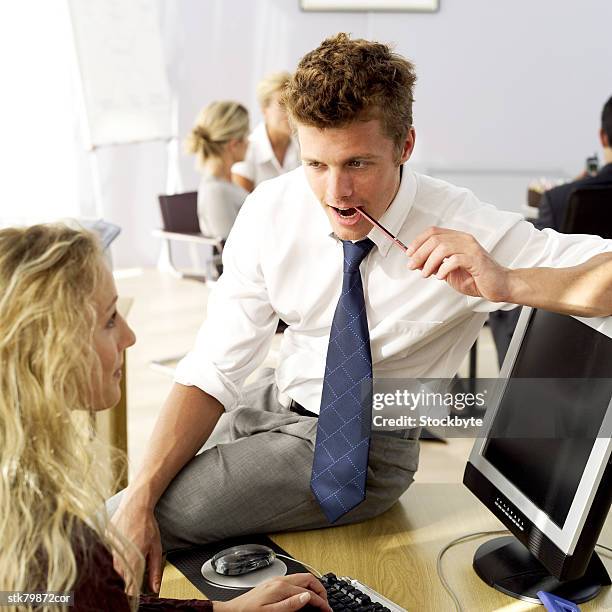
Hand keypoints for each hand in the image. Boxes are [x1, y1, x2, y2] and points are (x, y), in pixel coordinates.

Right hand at [110, 495, 162, 593]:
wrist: (134, 505)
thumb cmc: (147, 525)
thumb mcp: (156, 547)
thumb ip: (155, 570)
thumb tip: (155, 589)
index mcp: (133, 563)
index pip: (130, 590)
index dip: (133, 596)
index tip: (136, 597)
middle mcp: (119, 560)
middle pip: (120, 581)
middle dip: (126, 582)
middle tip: (132, 576)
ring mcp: (109, 553)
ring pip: (113, 571)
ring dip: (119, 570)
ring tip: (128, 558)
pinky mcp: (103, 545)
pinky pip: (106, 558)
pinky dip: (112, 559)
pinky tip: (119, 550)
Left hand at [214, 574, 331, 610]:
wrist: (233, 611)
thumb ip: (290, 605)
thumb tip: (307, 597)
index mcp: (281, 587)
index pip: (308, 592)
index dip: (320, 601)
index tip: (327, 609)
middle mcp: (280, 580)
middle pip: (307, 578)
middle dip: (320, 588)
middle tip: (326, 602)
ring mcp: (276, 580)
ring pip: (301, 578)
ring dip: (312, 586)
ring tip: (317, 598)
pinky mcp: (273, 583)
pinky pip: (294, 580)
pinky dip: (303, 585)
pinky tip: (302, 594)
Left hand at [406, 226, 510, 301]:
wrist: (499, 286)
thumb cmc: (475, 278)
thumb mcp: (448, 271)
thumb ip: (434, 264)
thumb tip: (416, 262)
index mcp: (457, 238)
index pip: (433, 232)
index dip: (418, 241)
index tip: (409, 254)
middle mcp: (464, 240)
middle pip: (435, 239)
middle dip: (420, 253)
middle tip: (412, 266)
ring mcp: (472, 249)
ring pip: (443, 247)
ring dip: (429, 262)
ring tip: (425, 274)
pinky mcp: (477, 260)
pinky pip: (455, 259)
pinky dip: (443, 268)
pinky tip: (440, 276)